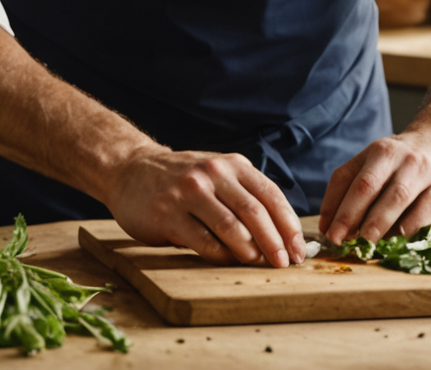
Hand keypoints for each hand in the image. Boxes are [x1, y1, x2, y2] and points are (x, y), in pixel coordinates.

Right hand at [101, 145, 305, 267]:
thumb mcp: (218, 173)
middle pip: (255, 213)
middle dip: (275, 242)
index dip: (288, 225)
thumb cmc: (183, 179)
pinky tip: (227, 261)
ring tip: (258, 263)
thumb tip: (281, 234)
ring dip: (249, 250)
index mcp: (232, 165)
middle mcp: (213, 174)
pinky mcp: (167, 214)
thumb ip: (245, 195)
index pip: (271, 196)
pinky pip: (202, 241)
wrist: (130, 170)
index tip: (300, 249)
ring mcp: (189, 193)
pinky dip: (220, 255)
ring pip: (230, 227)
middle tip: (285, 263)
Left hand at [318, 131, 430, 244]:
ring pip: (424, 205)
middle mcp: (412, 162)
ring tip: (389, 244)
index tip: (334, 237)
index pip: (364, 185)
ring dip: (407, 227)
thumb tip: (326, 227)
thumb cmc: (391, 162)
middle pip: (395, 196)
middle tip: (361, 244)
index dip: (348, 212)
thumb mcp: (362, 164)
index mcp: (384, 152)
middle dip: (376, 223)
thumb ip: (341, 191)